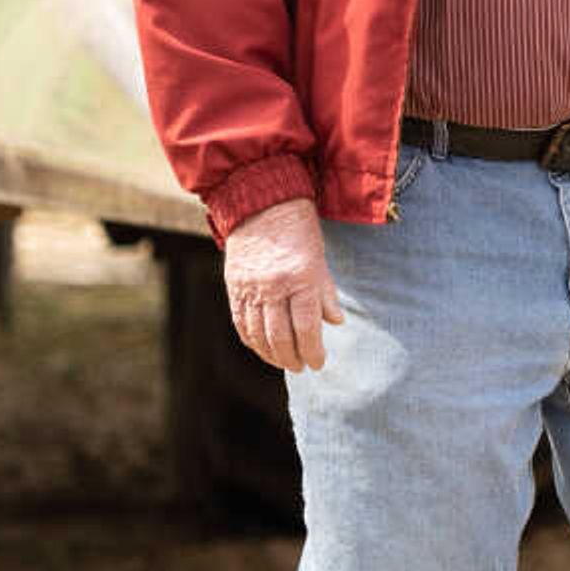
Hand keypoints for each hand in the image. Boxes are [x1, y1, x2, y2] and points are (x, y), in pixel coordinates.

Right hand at [221, 196, 343, 370]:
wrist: (262, 203)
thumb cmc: (299, 230)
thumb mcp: (320, 259)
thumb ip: (325, 293)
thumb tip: (336, 322)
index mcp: (301, 278)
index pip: (307, 327)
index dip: (313, 351)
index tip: (319, 362)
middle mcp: (273, 286)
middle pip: (281, 336)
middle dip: (293, 357)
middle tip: (302, 367)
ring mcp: (250, 287)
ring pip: (259, 334)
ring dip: (272, 354)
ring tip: (284, 362)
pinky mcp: (234, 286)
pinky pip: (241, 322)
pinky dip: (251, 340)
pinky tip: (262, 348)